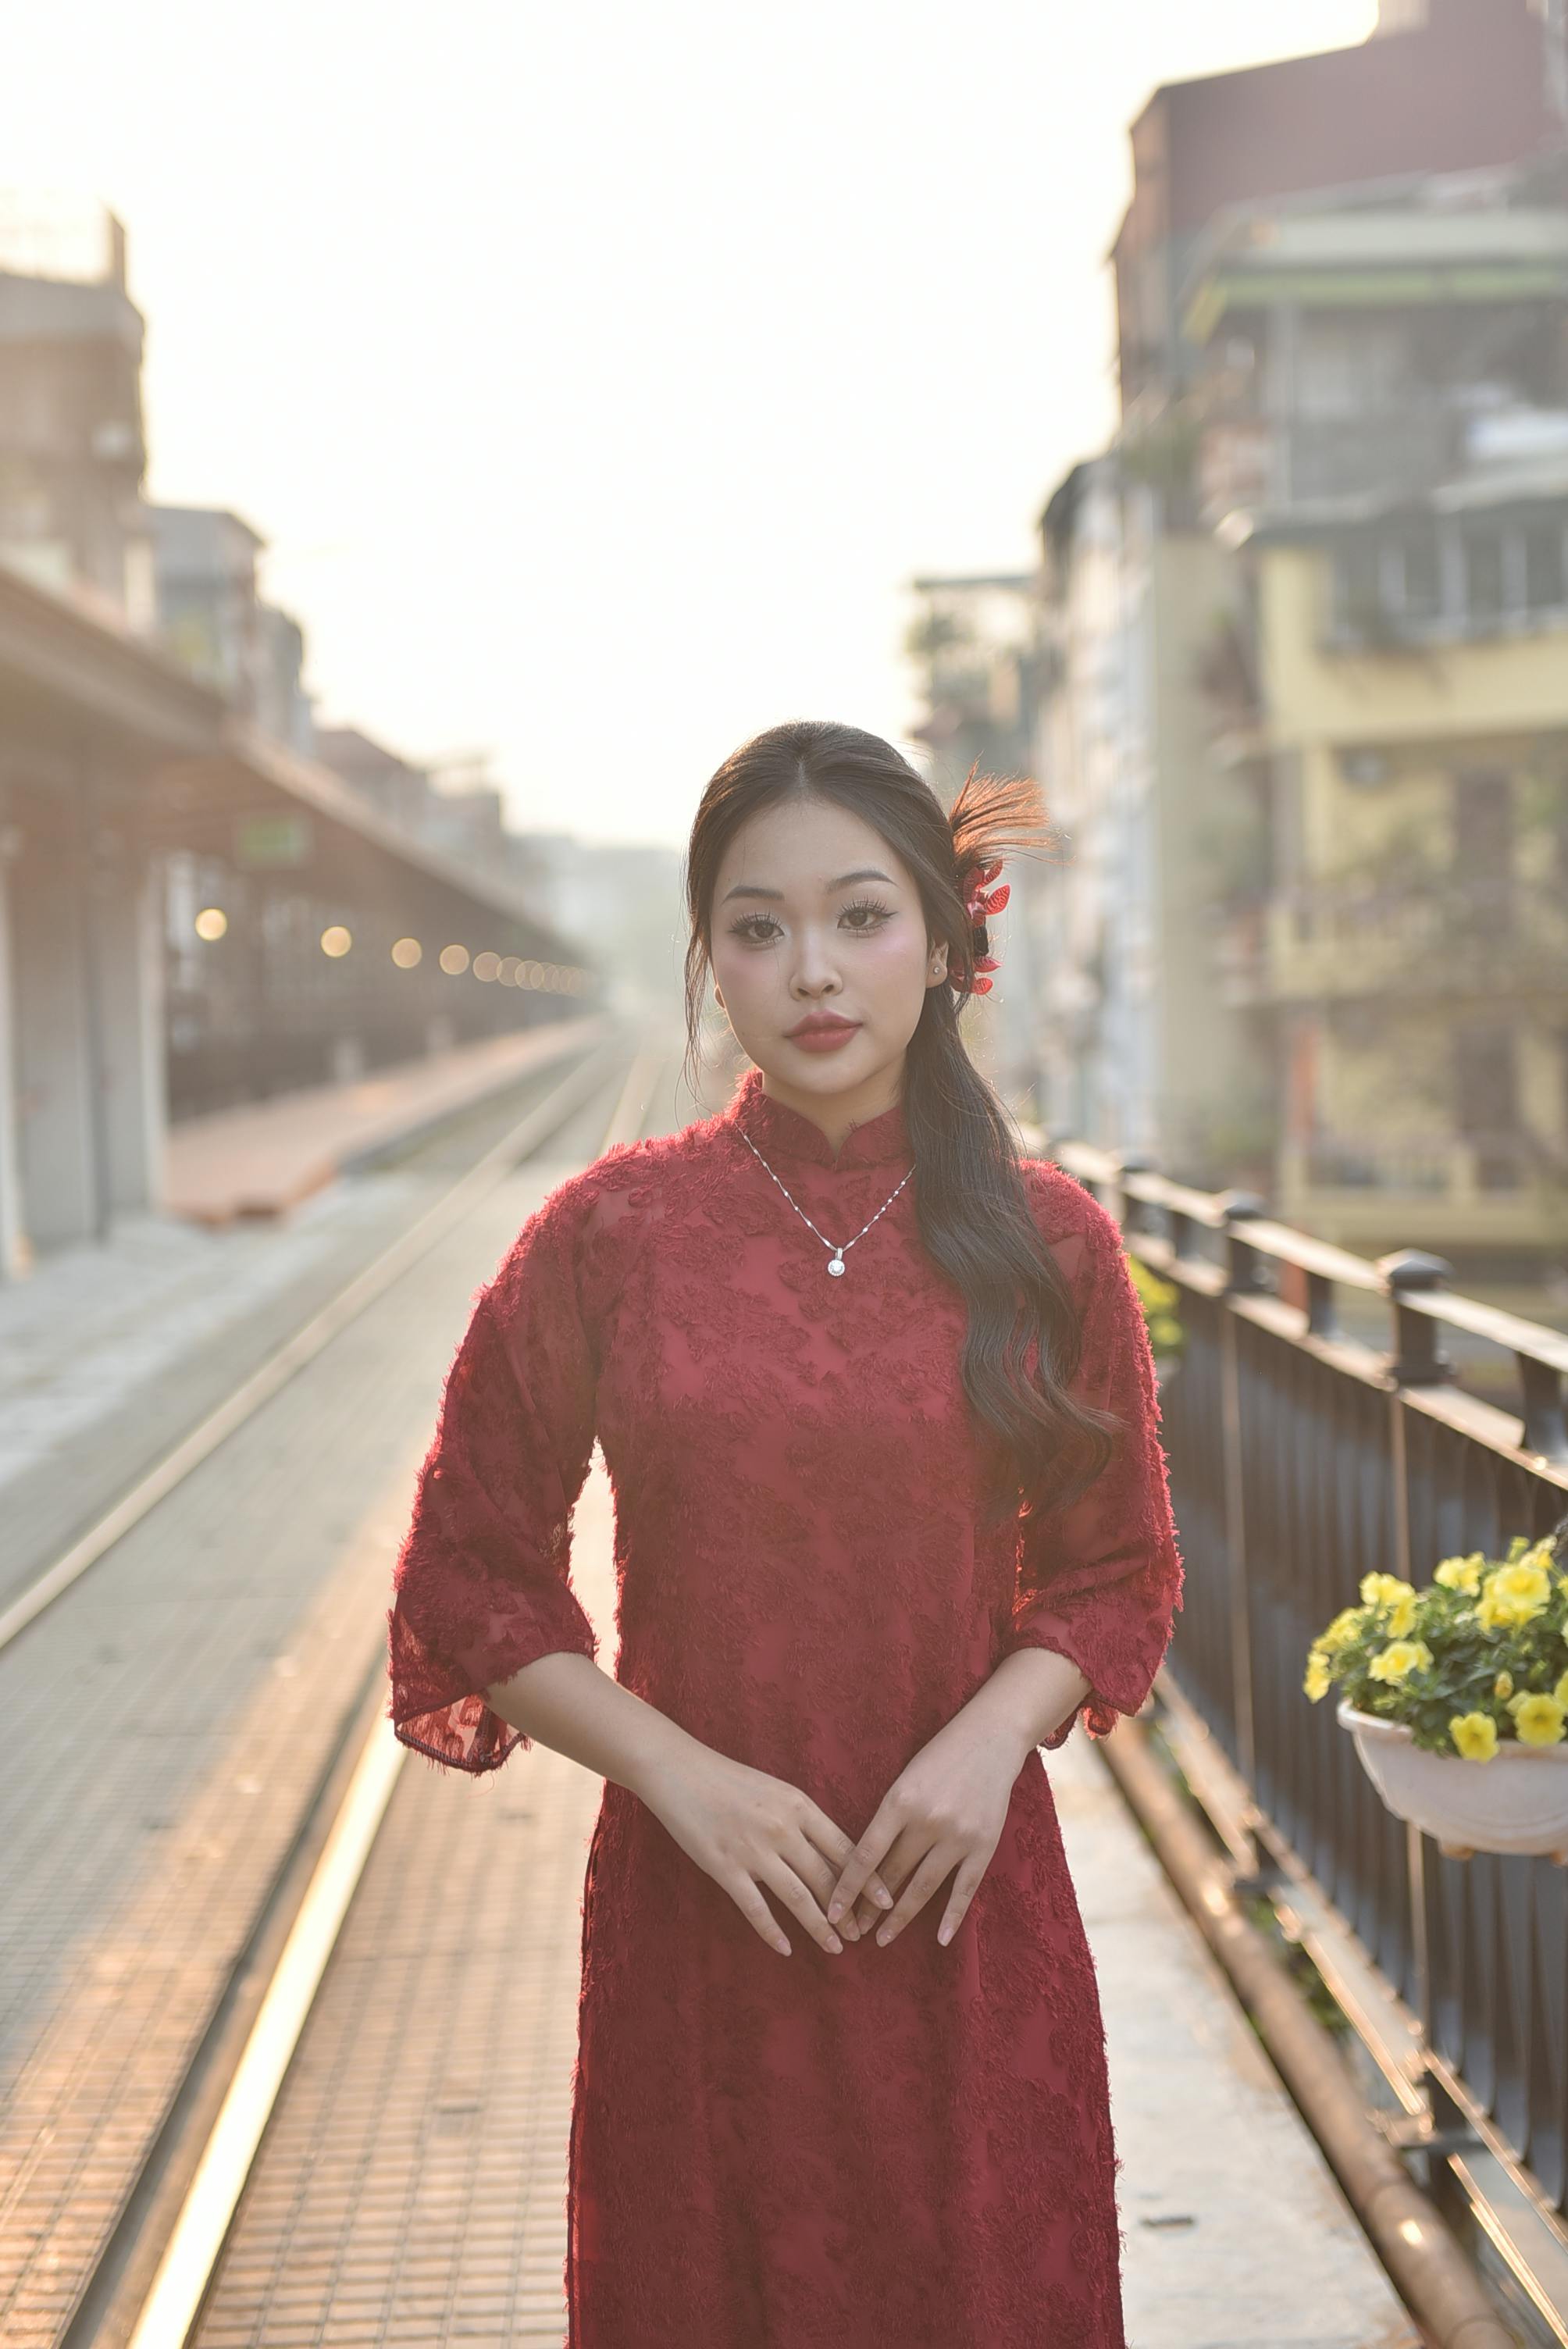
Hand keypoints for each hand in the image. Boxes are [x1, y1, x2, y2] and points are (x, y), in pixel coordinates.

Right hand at [637, 1744, 894, 1955]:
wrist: (680, 1770)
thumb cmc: (729, 1780)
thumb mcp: (776, 1791)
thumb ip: (802, 1820)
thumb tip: (830, 1853)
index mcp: (799, 1806)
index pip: (845, 1848)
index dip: (867, 1878)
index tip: (886, 1901)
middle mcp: (782, 1829)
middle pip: (826, 1877)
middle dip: (847, 1910)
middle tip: (860, 1934)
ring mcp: (753, 1850)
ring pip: (798, 1897)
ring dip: (820, 1927)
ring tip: (836, 1947)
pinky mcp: (725, 1867)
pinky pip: (756, 1908)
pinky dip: (773, 1932)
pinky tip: (786, 1949)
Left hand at [825, 1714, 1029, 1949]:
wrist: (990, 1737)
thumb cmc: (939, 1756)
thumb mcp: (904, 1779)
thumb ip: (888, 1818)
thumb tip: (865, 1863)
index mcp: (900, 1800)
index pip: (865, 1854)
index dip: (847, 1887)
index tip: (831, 1912)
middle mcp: (928, 1820)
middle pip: (892, 1874)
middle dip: (869, 1907)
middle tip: (852, 1931)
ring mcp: (958, 1835)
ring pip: (923, 1887)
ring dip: (900, 1916)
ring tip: (882, 1938)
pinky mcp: (984, 1844)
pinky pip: (965, 1888)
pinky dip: (952, 1916)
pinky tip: (940, 1938)